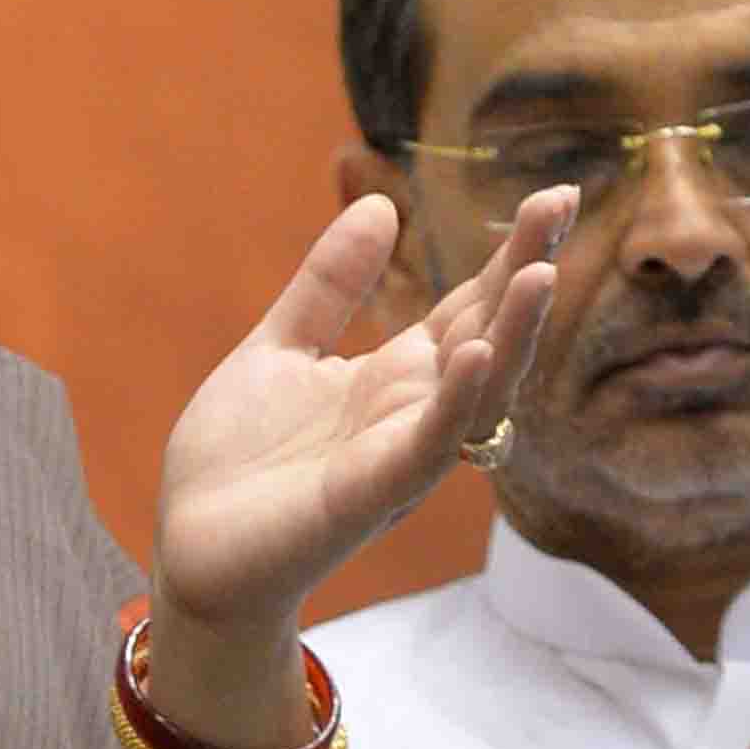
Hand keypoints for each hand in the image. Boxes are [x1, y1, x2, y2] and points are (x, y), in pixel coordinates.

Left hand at [141, 191, 570, 726]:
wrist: (189, 552)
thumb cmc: (235, 463)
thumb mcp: (280, 348)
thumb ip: (329, 285)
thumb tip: (381, 203)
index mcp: (395, 377)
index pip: (472, 305)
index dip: (511, 253)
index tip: (554, 196)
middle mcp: (413, 414)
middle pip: (490, 335)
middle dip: (526, 274)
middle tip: (560, 202)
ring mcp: (398, 455)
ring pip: (479, 394)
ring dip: (515, 335)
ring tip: (543, 271)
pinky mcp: (368, 495)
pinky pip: (428, 446)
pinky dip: (456, 401)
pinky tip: (477, 353)